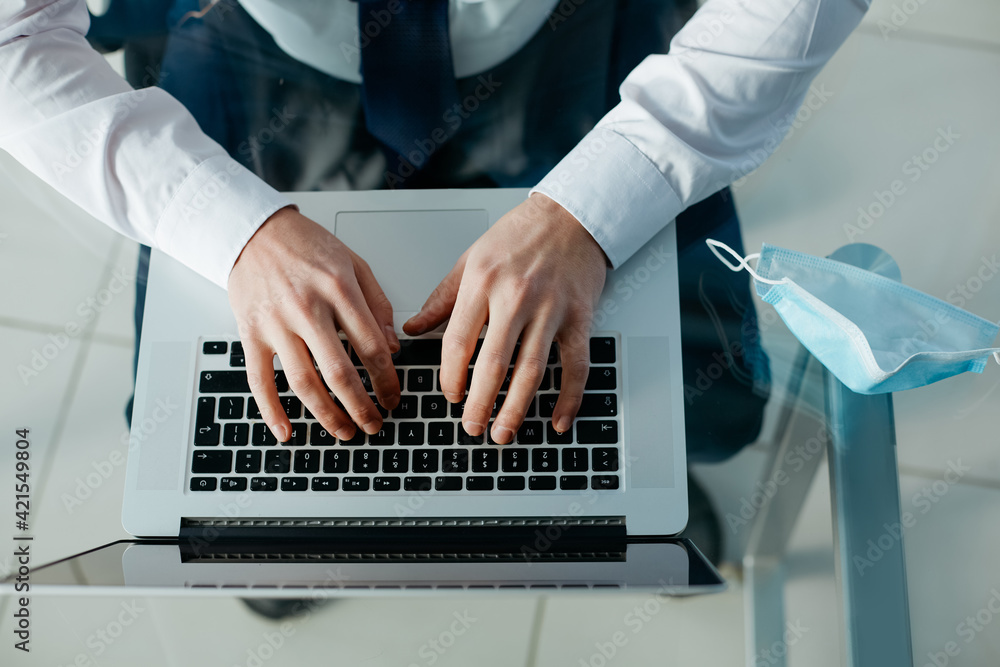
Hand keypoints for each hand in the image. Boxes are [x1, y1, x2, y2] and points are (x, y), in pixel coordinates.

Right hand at [228, 207, 399, 442]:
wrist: (253, 230)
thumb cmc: (305, 245)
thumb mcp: (353, 263)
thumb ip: (377, 304)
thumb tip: (392, 346)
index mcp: (339, 289)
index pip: (371, 346)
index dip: (386, 379)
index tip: (393, 396)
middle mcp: (307, 308)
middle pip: (340, 372)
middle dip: (362, 406)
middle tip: (375, 423)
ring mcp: (276, 323)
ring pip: (304, 382)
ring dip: (327, 414)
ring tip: (345, 431)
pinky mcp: (250, 332)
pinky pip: (259, 379)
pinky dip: (271, 410)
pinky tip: (286, 431)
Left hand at [403, 193, 607, 443]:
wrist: (572, 214)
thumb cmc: (520, 234)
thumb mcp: (472, 259)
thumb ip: (443, 298)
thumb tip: (413, 328)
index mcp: (483, 282)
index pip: (458, 340)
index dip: (450, 375)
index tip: (450, 395)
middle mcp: (516, 297)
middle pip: (493, 363)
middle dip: (479, 403)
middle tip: (471, 427)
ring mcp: (551, 309)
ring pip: (531, 370)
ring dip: (516, 408)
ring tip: (502, 432)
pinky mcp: (579, 318)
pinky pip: (575, 366)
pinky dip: (569, 398)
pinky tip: (558, 421)